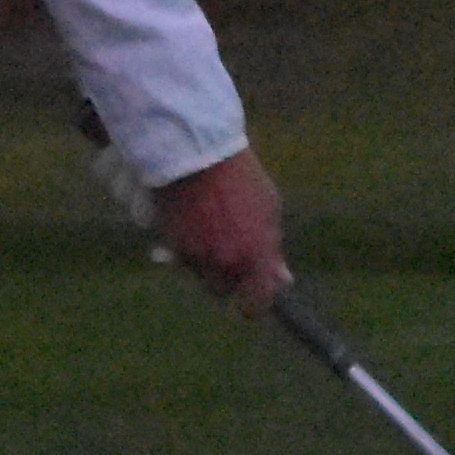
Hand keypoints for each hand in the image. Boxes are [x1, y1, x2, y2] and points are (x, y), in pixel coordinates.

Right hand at [149, 148, 287, 307]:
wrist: (197, 150)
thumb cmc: (241, 177)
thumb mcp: (268, 210)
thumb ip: (272, 250)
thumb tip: (284, 280)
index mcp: (255, 256)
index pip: (256, 303)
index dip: (255, 304)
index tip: (253, 298)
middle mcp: (224, 263)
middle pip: (221, 291)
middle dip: (225, 279)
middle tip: (229, 254)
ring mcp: (195, 255)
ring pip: (198, 274)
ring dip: (204, 261)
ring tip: (211, 227)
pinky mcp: (170, 243)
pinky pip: (180, 257)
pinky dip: (185, 247)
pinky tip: (193, 220)